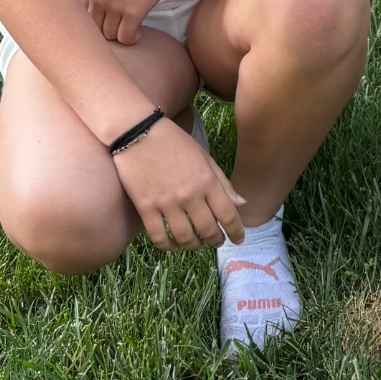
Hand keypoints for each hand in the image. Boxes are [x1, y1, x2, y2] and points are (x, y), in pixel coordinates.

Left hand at [82, 0, 181, 44]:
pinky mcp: (132, 12)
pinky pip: (125, 38)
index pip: (83, 20)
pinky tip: (138, 32)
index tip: (109, 23)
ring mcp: (114, 6)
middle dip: (108, 32)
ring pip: (110, 36)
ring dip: (120, 36)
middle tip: (121, 29)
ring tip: (130, 30)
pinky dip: (132, 39)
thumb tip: (98, 17)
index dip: (96, 25)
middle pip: (95, 31)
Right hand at [111, 116, 247, 250]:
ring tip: (197, 245)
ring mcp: (166, 203)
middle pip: (208, 230)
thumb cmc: (175, 143)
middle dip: (216, 240)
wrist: (139, 133)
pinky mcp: (146, 208)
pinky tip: (173, 246)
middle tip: (218, 242)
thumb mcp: (204, 158)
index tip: (239, 239)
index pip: (228, 214)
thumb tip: (242, 203)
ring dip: (194, 246)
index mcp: (207, 181)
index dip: (236, 231)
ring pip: (185, 238)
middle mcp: (189, 195)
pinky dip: (168, 246)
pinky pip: (159, 237)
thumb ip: (223, 183)